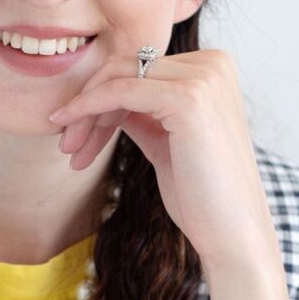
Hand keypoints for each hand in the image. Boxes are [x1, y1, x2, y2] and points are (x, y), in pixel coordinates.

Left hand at [49, 48, 277, 269]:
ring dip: (84, 111)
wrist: (232, 235)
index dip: (100, 99)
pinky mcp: (188, 98)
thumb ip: (142, 112)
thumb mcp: (165, 140)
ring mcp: (204, 78)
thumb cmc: (201, 195)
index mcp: (213, 68)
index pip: (139, 69)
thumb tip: (104, 97)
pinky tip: (71, 133)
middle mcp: (213, 64)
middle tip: (66, 143)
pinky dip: (88, 108)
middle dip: (87, 103)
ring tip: (68, 149)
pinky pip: (119, 91)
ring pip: (118, 78)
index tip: (76, 134)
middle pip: (126, 68)